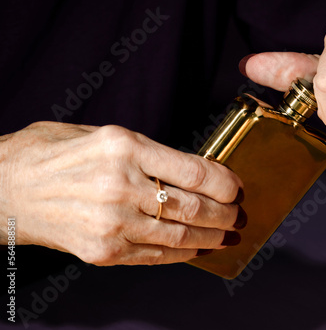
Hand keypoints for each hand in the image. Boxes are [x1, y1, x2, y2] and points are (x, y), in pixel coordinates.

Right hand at [0, 122, 244, 264]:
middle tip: (239, 215)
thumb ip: (148, 153)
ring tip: (228, 235)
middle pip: (193, 206)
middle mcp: (122, 185)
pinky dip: (184, 253)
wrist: (5, 188)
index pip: (195, 170)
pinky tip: (197, 248)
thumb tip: (190, 171)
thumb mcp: (103, 135)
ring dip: (212, 237)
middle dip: (226, 214)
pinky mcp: (104, 251)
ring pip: (181, 234)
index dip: (225, 182)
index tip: (236, 188)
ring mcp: (113, 222)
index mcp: (125, 147)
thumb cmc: (52, 154)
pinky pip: (157, 255)